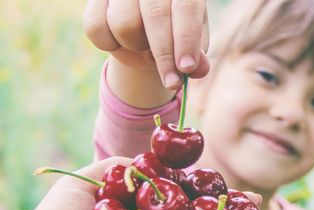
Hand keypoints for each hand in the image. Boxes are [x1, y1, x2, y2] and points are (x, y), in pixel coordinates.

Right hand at [83, 0, 209, 89]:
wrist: (143, 32)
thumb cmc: (174, 37)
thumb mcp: (191, 46)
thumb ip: (197, 57)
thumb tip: (200, 69)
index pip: (186, 7)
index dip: (186, 39)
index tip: (186, 68)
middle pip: (156, 16)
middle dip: (164, 54)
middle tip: (172, 82)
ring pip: (124, 23)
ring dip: (135, 47)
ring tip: (143, 47)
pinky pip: (96, 28)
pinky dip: (110, 45)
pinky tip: (120, 43)